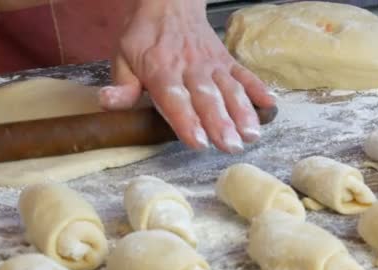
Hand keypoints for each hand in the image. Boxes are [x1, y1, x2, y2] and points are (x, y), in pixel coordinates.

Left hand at [100, 0, 275, 152]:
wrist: (169, 0)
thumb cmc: (144, 35)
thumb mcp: (123, 56)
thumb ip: (122, 84)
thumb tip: (107, 103)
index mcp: (161, 69)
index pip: (174, 98)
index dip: (186, 120)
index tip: (197, 141)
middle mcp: (189, 67)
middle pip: (206, 97)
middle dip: (219, 124)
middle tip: (230, 147)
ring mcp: (211, 63)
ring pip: (229, 88)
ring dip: (242, 112)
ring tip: (251, 135)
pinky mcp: (226, 60)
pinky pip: (244, 74)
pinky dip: (257, 88)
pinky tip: (270, 105)